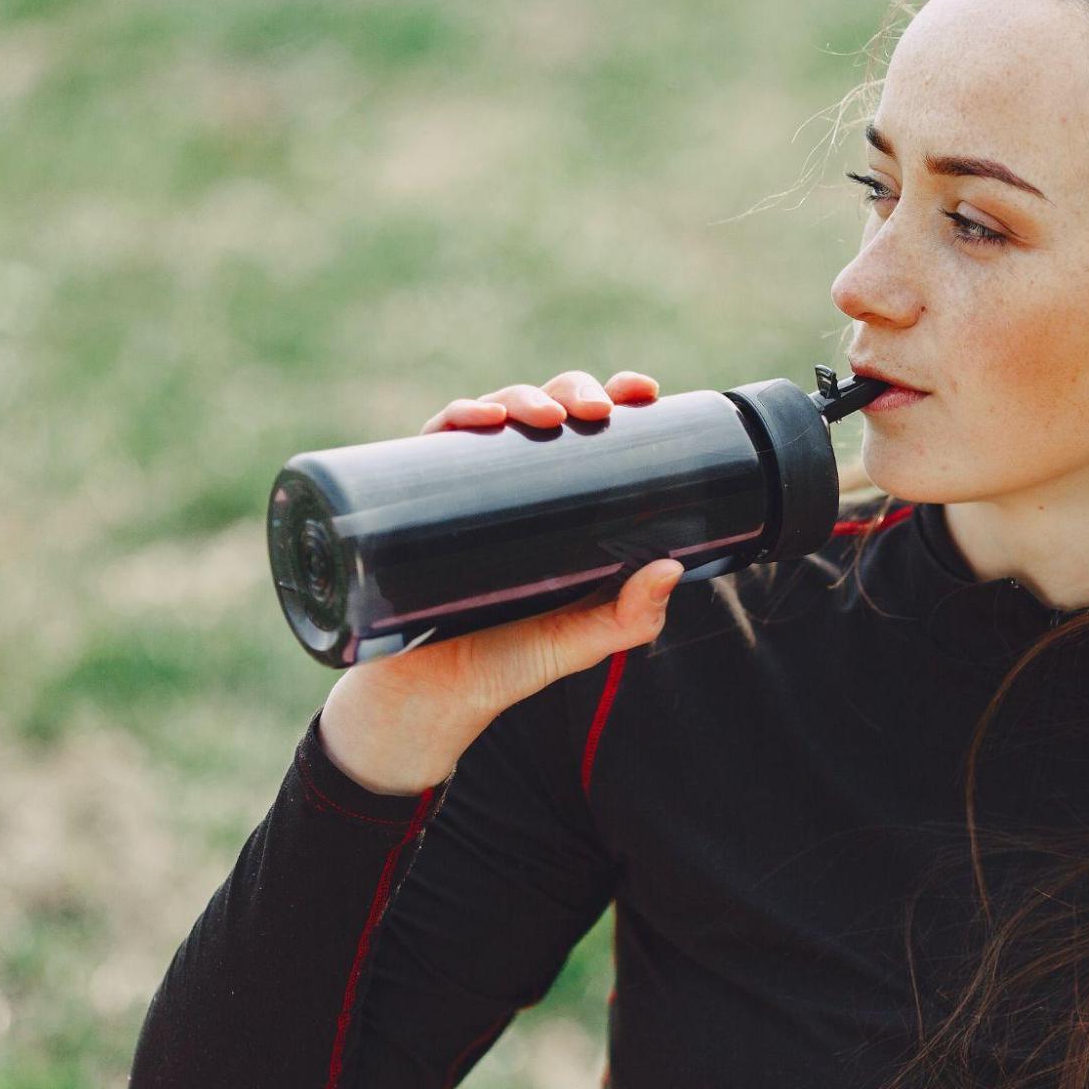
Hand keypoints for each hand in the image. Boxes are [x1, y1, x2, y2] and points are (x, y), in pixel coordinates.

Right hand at [317, 370, 679, 794]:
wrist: (432, 698)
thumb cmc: (511, 661)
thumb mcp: (583, 640)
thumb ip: (632, 617)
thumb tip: (672, 567)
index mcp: (563, 501)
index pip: (591, 432)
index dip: (616, 396)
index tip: (643, 391)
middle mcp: (514, 482)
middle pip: (546, 409)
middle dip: (571, 391)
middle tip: (592, 412)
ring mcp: (464, 487)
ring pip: (494, 413)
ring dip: (520, 397)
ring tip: (544, 417)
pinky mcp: (416, 500)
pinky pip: (433, 442)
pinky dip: (456, 418)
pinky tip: (479, 421)